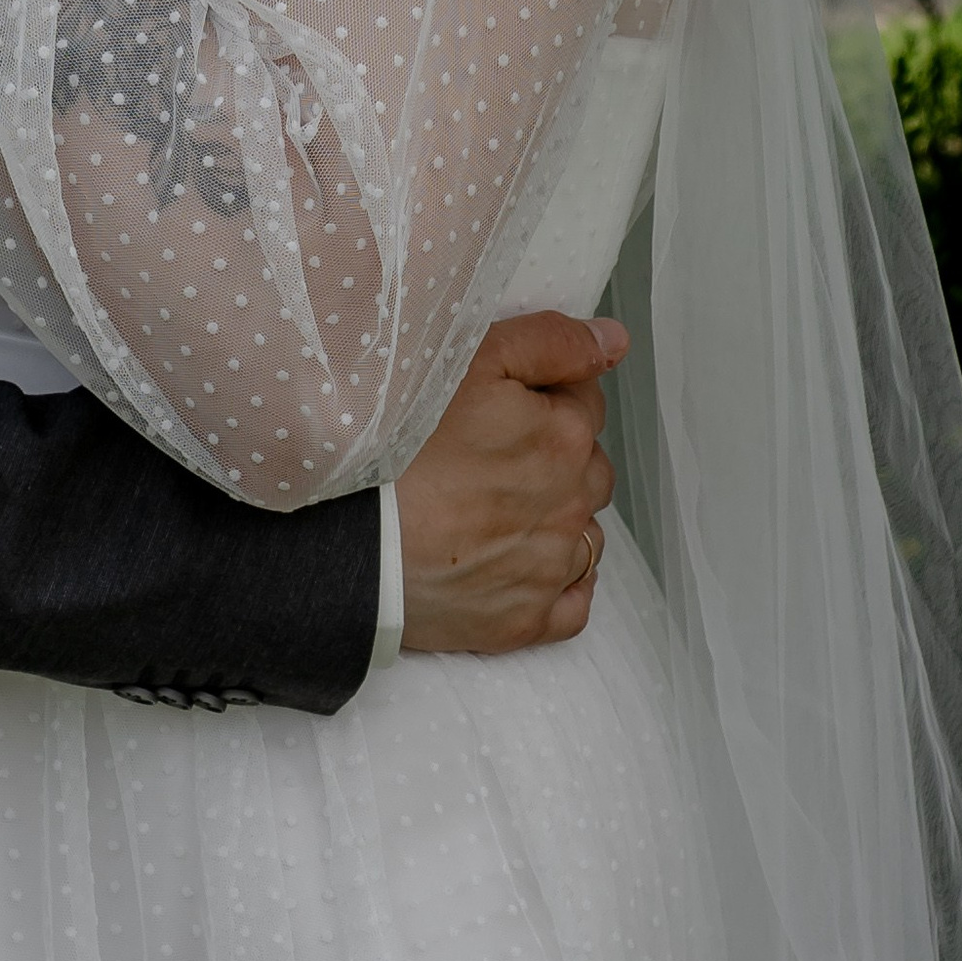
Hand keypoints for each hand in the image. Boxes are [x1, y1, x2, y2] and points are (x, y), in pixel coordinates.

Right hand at [393, 309, 624, 654]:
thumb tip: (614, 341)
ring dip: (557, 518)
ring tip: (495, 508)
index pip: (585, 402)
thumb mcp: (472, 359)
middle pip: (589, 468)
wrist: (346, 535)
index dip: (544, 394)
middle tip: (490, 452)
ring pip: (584, 533)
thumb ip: (551, 343)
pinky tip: (522, 563)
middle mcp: (570, 505)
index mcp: (564, 438)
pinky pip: (573, 603)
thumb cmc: (398, 441)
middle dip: (556, 455)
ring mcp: (549, 568)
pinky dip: (560, 583)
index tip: (500, 403)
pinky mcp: (523, 620)